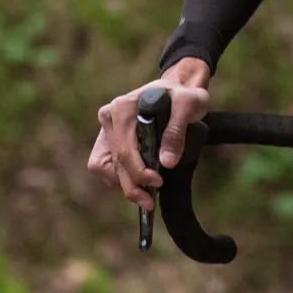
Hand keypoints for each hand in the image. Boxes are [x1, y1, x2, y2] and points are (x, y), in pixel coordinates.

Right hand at [87, 59, 212, 212]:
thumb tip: (166, 162)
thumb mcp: (189, 104)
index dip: (138, 173)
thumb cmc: (183, 96)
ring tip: (145, 195)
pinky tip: (139, 182)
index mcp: (121, 109)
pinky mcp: (108, 139)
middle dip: (131, 186)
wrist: (177, 91)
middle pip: (111, 164)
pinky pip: (106, 167)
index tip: (158, 183)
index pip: (123, 151)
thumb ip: (177, 131)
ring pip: (103, 169)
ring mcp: (106, 130)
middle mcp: (108, 118)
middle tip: (150, 202)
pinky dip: (120, 178)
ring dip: (123, 184)